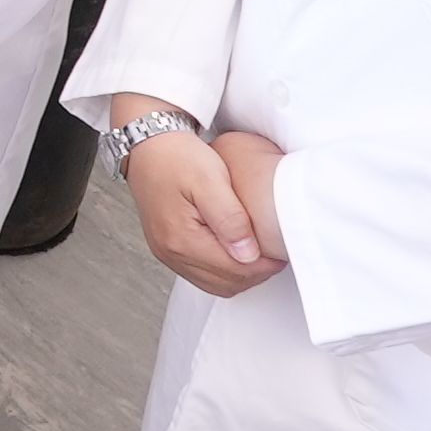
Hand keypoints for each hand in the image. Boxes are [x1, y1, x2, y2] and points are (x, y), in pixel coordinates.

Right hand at [125, 125, 285, 297]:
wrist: (148, 146)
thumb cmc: (178, 157)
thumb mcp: (210, 180)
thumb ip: (230, 218)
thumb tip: (248, 254)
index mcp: (181, 238)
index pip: (234, 271)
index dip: (264, 265)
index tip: (281, 251)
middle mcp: (170, 252)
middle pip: (225, 284)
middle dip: (255, 274)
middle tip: (275, 254)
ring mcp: (167, 252)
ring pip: (214, 284)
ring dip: (240, 275)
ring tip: (259, 254)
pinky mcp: (167, 248)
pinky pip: (201, 275)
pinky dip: (223, 271)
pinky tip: (236, 253)